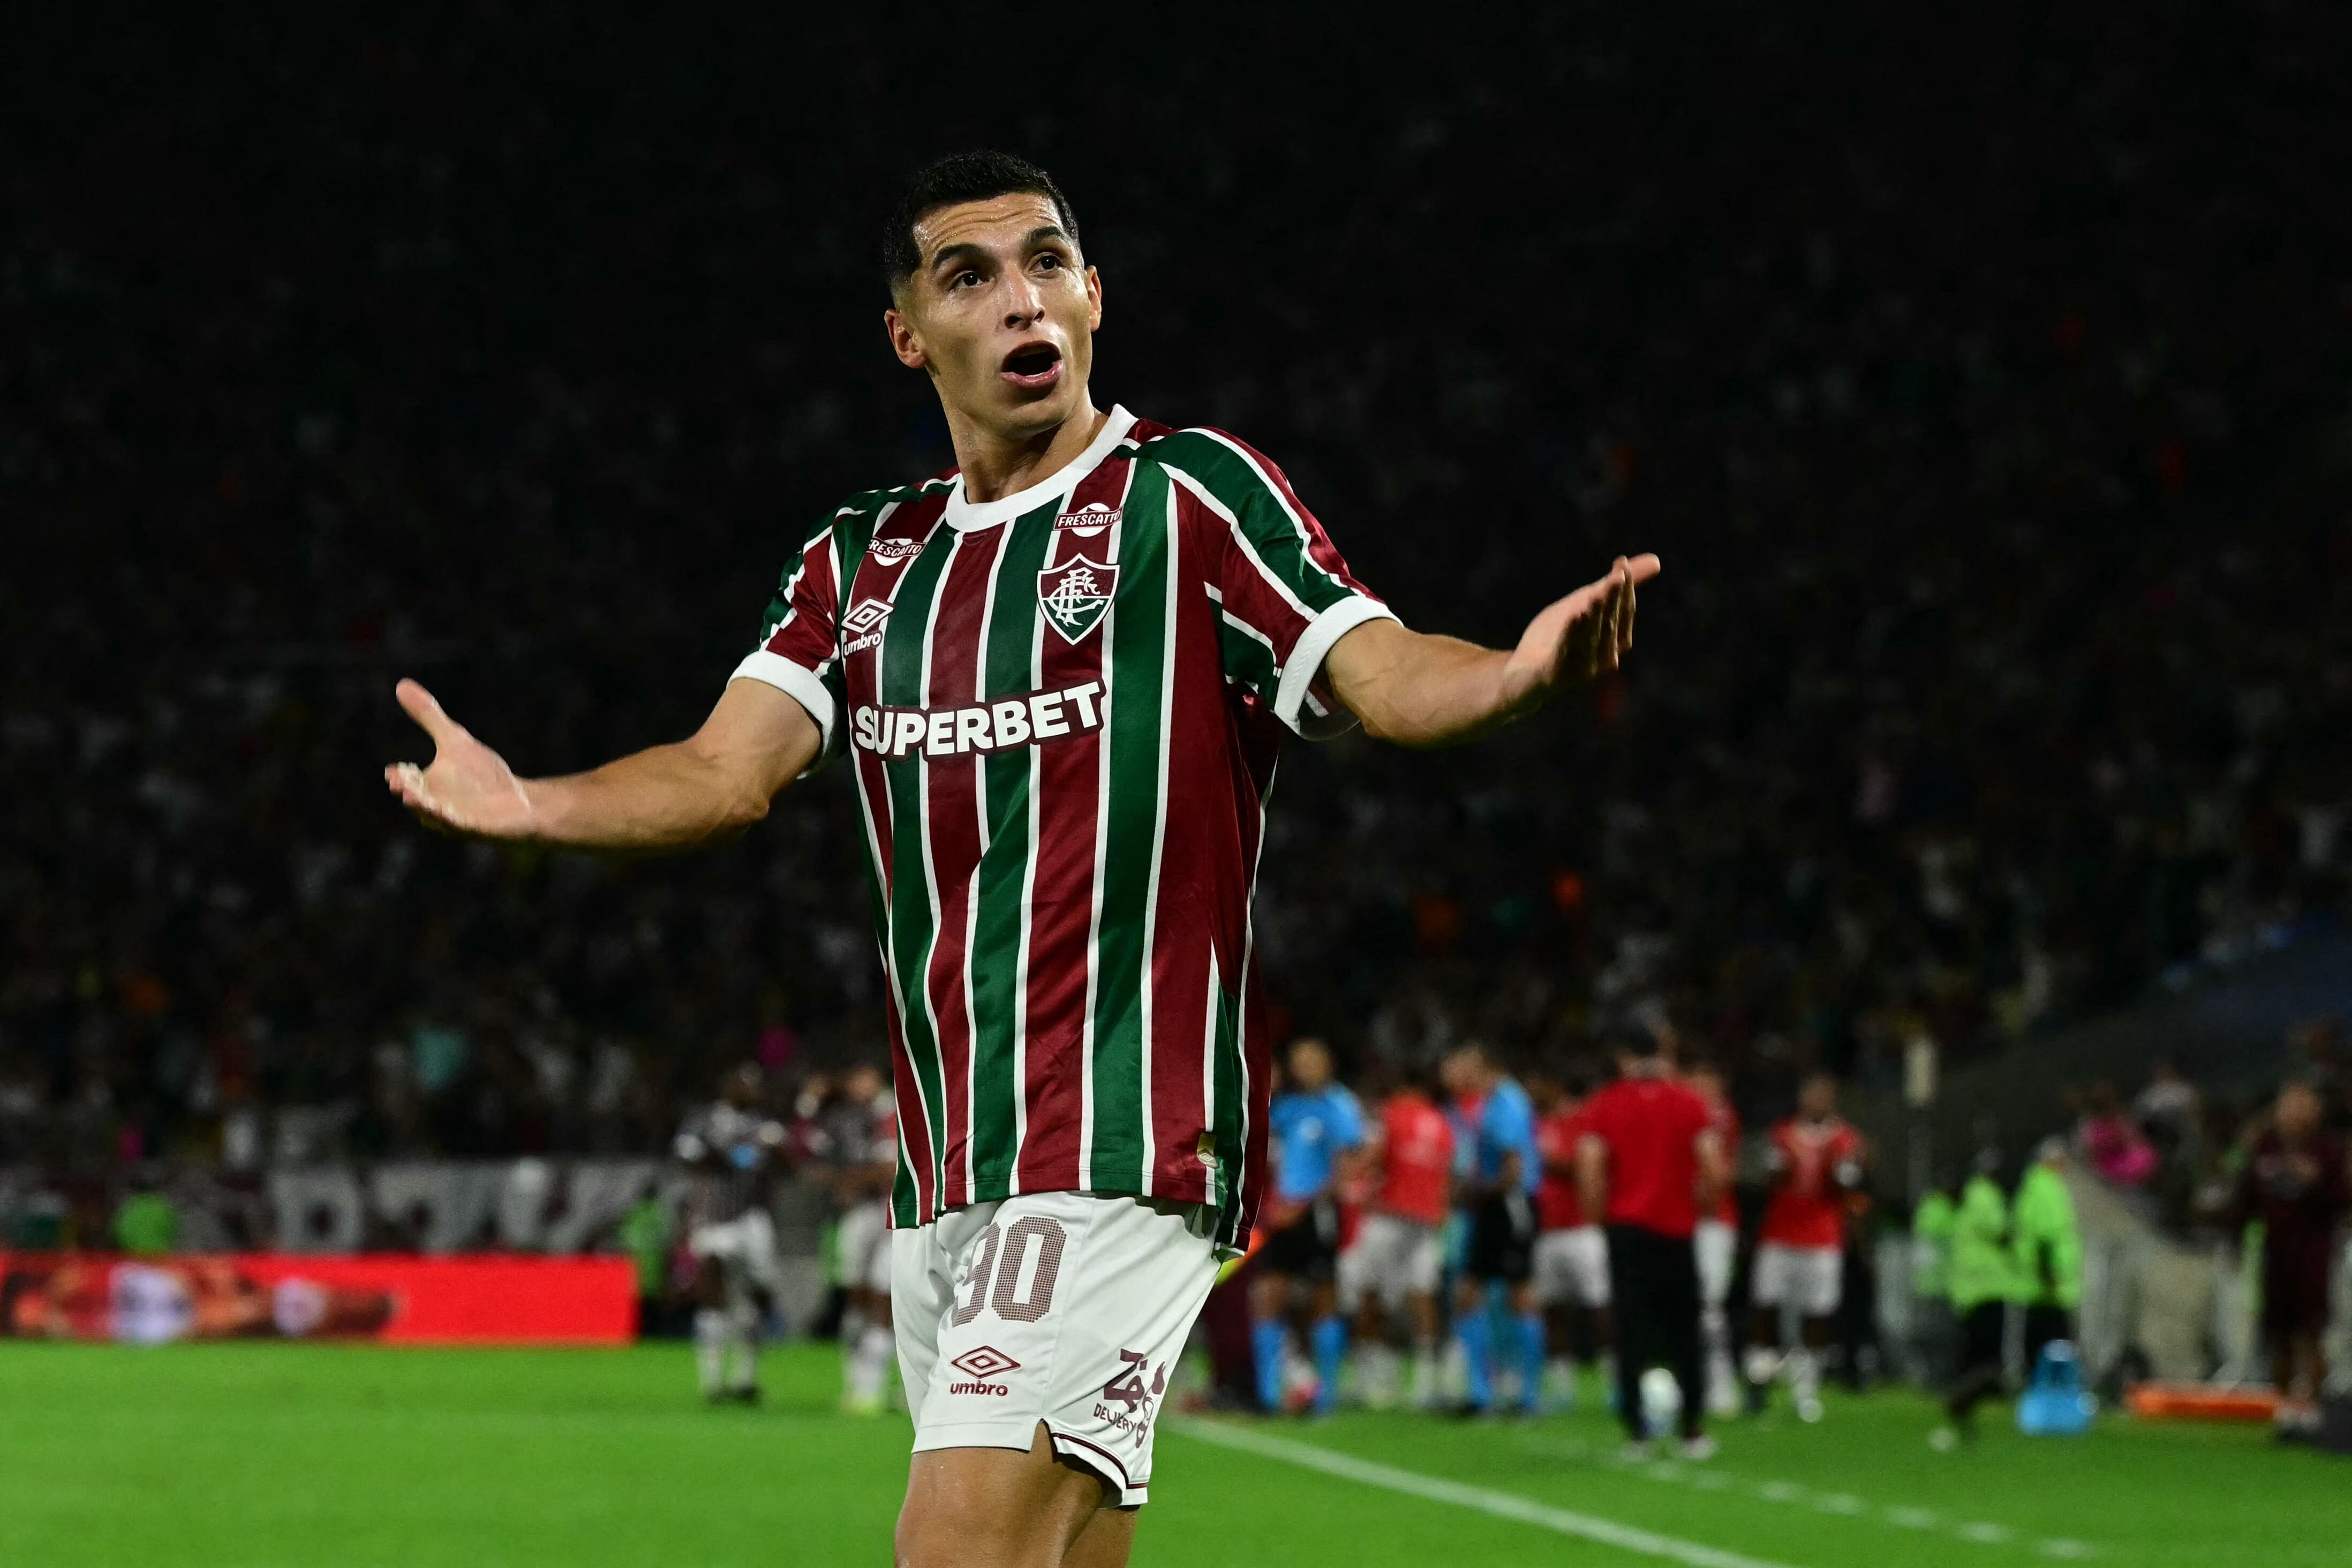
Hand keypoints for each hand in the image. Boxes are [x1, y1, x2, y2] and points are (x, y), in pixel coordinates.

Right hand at [383, 678, 538, 838]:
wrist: (518, 802)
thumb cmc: (483, 775)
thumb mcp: (455, 741)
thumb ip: (429, 717)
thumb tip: (401, 685)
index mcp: (425, 786)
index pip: (405, 781)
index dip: (399, 776)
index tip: (395, 769)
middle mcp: (434, 806)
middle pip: (415, 799)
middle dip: (408, 790)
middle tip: (398, 781)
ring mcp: (454, 821)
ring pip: (434, 816)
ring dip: (424, 807)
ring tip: (411, 797)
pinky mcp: (475, 830)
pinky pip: (460, 826)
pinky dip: (452, 820)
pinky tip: (448, 812)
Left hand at [1498, 553, 1661, 713]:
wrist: (1524, 674)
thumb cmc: (1559, 637)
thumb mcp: (1585, 604)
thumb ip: (1612, 586)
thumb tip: (1656, 561)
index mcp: (1617, 641)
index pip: (1625, 611)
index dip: (1625, 587)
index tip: (1620, 563)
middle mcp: (1606, 658)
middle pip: (1610, 622)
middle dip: (1613, 598)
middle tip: (1618, 574)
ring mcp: (1584, 669)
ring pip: (1591, 637)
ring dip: (1595, 615)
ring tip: (1597, 593)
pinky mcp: (1558, 675)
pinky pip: (1567, 652)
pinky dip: (1572, 633)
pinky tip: (1575, 614)